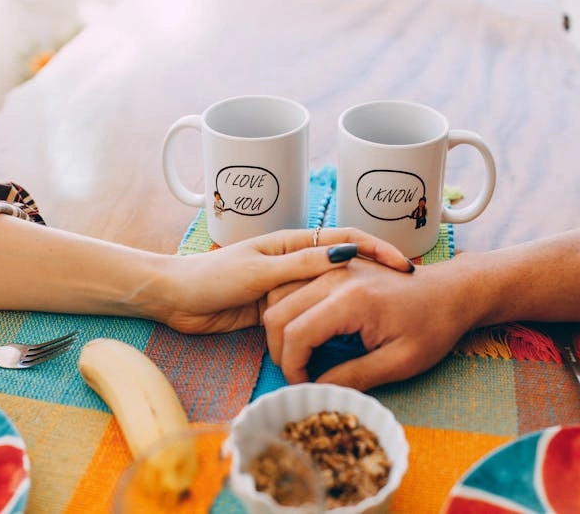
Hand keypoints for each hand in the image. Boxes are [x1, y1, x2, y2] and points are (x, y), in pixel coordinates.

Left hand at [156, 228, 411, 334]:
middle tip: (401, 295)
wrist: (176, 298)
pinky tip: (346, 340)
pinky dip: (326, 326)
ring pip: (328, 296)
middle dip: (373, 277)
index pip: (345, 239)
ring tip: (382, 319)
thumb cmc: (213, 277)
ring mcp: (286, 289)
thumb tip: (344, 256)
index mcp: (293, 244)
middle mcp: (294, 264)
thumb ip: (300, 266)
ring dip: (352, 305)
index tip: (402, 265)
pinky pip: (309, 317)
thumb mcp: (262, 271)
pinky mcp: (276, 313)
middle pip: (343, 268)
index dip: (376, 248)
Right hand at [261, 256, 480, 389]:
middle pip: (279, 312)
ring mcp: (334, 267)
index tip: (303, 386)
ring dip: (282, 329)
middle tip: (298, 374)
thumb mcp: (400, 362)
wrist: (452, 291)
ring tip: (300, 356)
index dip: (291, 367)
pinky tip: (307, 333)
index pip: (296, 334)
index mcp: (351, 299)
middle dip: (280, 350)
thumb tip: (316, 389)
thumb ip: (355, 377)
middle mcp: (336, 276)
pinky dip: (291, 311)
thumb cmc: (434, 326)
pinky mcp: (336, 266)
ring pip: (281, 296)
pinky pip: (295, 286)